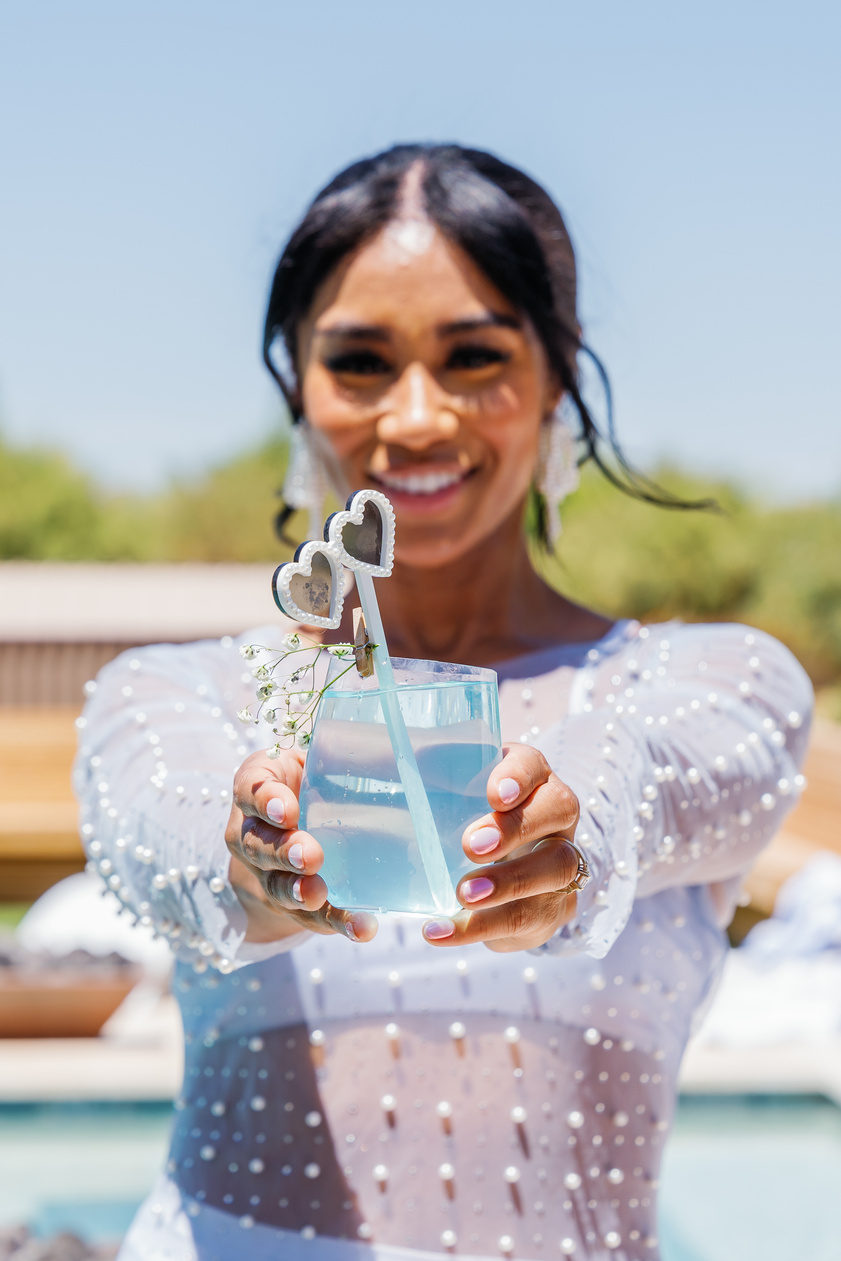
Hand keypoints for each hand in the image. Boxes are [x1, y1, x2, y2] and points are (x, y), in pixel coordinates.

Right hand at [225, 749, 377, 944]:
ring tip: (319, 895)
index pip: (251, 790)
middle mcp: (251, 832)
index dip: (265, 800)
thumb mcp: (319, 756)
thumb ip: (349, 750)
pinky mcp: (293, 904)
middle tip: (310, 855)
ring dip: (298, 892)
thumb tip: (413, 742)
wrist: (293, 825)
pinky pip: (311, 917)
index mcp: (257, 787)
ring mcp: (267, 873)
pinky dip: (337, 922)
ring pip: (276, 886)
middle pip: (257, 845)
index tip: (287, 809)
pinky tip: (362, 928)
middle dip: (283, 852)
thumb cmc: (314, 778)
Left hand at [422, 744, 580, 951]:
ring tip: (463, 895)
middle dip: (515, 830)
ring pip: (553, 869)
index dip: (518, 777)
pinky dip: (478, 928)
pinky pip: (525, 919)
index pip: (533, 764)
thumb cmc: (468, 814)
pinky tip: (440, 931)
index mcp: (530, 776)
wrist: (507, 869)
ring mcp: (561, 861)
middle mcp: (555, 814)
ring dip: (507, 885)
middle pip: (557, 812)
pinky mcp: (550, 907)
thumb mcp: (453, 789)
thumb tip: (371, 760)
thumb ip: (428, 773)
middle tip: (472, 846)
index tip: (495, 795)